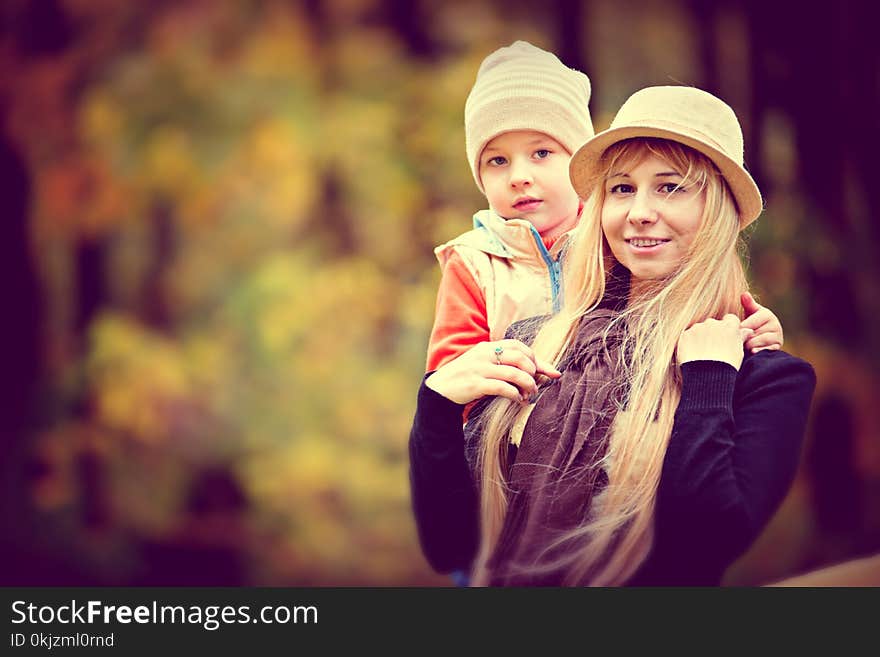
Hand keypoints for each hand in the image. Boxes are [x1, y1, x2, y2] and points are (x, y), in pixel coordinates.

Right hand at [425, 339, 561, 404]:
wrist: (440, 389)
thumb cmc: (467, 377)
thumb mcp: (483, 364)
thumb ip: (504, 363)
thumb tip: (535, 369)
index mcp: (487, 347)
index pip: (517, 345)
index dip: (533, 357)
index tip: (542, 370)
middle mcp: (484, 355)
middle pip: (519, 357)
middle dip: (533, 371)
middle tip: (536, 384)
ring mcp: (479, 369)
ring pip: (514, 374)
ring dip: (528, 385)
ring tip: (530, 394)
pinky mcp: (475, 385)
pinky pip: (502, 388)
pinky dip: (515, 395)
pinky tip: (519, 400)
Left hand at [677, 314, 751, 370]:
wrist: (707, 375)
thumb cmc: (727, 365)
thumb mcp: (739, 351)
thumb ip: (741, 338)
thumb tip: (748, 331)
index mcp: (729, 325)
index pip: (730, 320)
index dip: (728, 329)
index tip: (726, 338)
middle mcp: (713, 323)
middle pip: (713, 324)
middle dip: (713, 333)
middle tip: (712, 348)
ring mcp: (697, 328)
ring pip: (699, 329)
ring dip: (700, 337)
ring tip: (702, 353)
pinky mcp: (685, 335)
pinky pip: (688, 336)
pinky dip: (690, 343)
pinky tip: (693, 354)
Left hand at [740, 292, 783, 353]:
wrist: (761, 339)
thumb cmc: (752, 323)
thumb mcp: (750, 313)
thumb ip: (747, 304)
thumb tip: (744, 294)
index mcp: (767, 315)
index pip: (749, 323)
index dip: (739, 328)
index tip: (733, 331)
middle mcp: (775, 325)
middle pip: (751, 334)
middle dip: (743, 338)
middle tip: (736, 340)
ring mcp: (778, 337)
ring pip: (756, 343)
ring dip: (748, 346)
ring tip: (743, 345)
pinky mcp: (777, 348)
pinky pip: (765, 351)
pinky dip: (757, 351)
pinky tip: (752, 352)